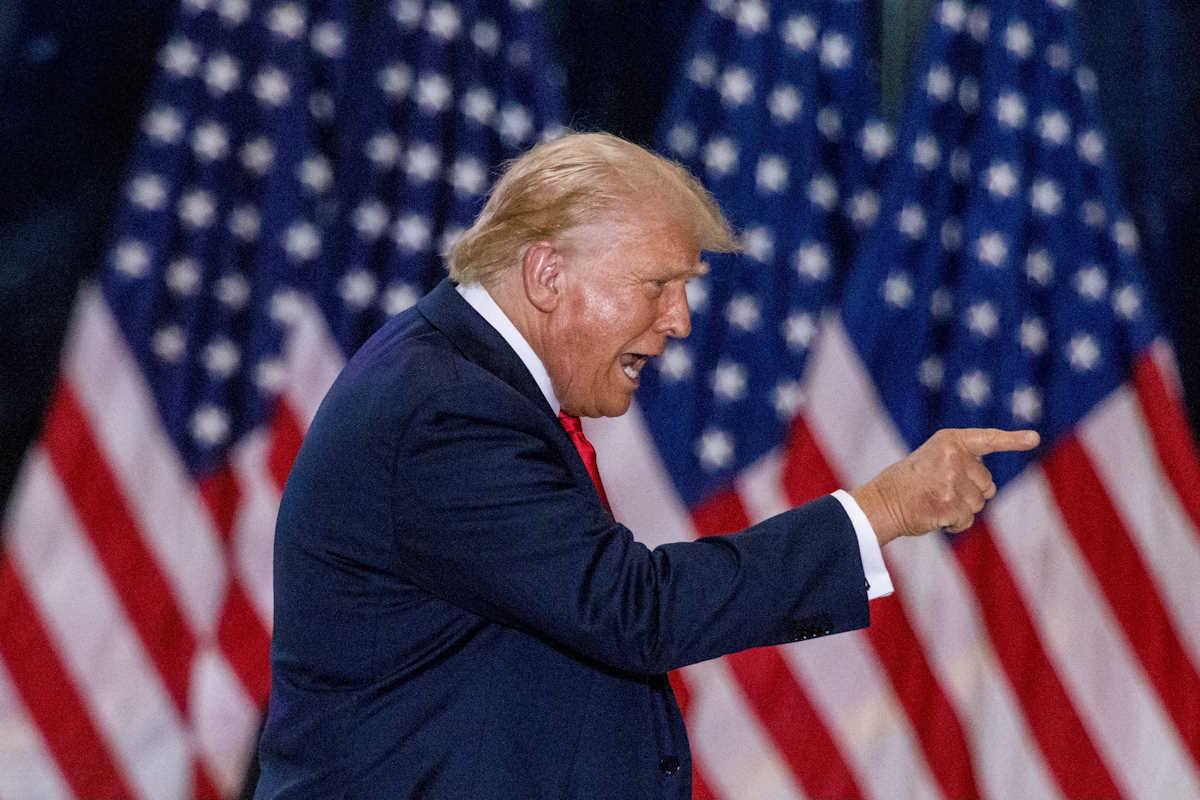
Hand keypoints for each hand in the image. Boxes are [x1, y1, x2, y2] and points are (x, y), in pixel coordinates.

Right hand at [850, 428, 1039, 545]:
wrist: (881, 502)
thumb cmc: (906, 482)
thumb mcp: (932, 459)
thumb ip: (960, 463)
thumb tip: (989, 488)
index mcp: (950, 440)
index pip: (988, 439)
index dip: (1013, 440)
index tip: (1033, 438)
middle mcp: (955, 457)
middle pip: (986, 483)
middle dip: (971, 491)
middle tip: (941, 490)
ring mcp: (954, 481)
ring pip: (978, 503)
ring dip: (961, 509)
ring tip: (935, 502)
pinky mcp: (952, 505)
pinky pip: (967, 520)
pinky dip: (955, 524)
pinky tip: (936, 516)